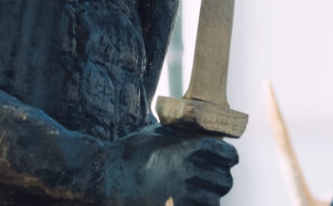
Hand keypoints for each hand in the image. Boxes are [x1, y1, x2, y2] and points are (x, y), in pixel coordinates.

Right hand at [99, 124, 237, 204]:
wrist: (104, 176)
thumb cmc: (130, 153)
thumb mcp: (157, 134)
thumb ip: (182, 136)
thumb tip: (204, 135)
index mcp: (189, 148)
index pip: (228, 155)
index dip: (227, 158)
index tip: (224, 162)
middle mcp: (190, 171)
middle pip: (225, 181)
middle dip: (219, 180)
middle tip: (208, 180)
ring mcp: (182, 195)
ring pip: (214, 202)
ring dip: (208, 199)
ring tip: (195, 195)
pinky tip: (186, 202)